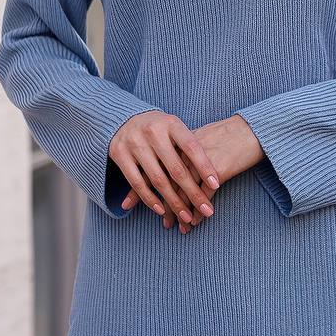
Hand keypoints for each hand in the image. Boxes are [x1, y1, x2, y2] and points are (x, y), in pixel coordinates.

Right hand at [109, 110, 221, 229]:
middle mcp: (153, 132)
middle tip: (206, 211)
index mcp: (171, 123)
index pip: (192, 147)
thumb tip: (214, 175)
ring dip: (173, 202)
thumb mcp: (174, 128)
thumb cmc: (159, 128)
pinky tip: (162, 210)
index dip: (204, 166)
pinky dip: (150, 199)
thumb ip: (189, 146)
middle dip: (193, 193)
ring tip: (186, 217)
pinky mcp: (119, 154)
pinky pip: (137, 182)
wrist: (122, 118)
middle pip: (176, 168)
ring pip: (158, 179)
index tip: (216, 185)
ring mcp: (135, 143)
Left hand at [122, 113, 265, 232]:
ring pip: (184, 192)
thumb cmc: (228, 134)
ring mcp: (199, 161)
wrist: (252, 130)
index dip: (140, 187)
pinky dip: (199, 210)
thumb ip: (182, 149)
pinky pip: (203, 195)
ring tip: (179, 227)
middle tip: (164, 222)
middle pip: (166, 182)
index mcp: (177, 142)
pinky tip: (196, 221)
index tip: (128, 204)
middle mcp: (184, 151)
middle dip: (163, 205)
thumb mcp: (201, 137)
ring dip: (181, 212)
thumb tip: (168, 161)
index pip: (153, 167)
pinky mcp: (216, 170)